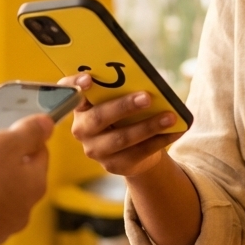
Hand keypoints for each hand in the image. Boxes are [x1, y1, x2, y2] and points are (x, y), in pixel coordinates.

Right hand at [65, 72, 182, 177]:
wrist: (132, 150)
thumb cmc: (125, 115)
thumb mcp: (119, 101)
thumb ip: (122, 90)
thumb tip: (148, 82)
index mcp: (80, 106)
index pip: (68, 92)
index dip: (75, 84)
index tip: (89, 79)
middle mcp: (82, 129)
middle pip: (99, 117)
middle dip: (124, 106)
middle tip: (147, 97)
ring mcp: (96, 150)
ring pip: (122, 138)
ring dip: (148, 126)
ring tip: (170, 117)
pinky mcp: (114, 165)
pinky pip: (139, 152)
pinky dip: (160, 140)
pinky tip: (175, 131)